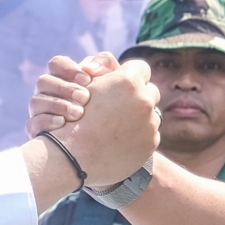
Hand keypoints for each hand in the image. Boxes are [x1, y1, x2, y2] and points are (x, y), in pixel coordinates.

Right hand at [29, 52, 116, 136]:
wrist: (107, 135)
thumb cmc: (109, 102)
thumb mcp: (113, 80)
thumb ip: (104, 64)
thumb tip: (90, 68)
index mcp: (62, 76)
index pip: (56, 64)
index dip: (68, 69)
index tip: (87, 80)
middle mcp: (47, 92)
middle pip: (43, 81)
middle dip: (64, 88)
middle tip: (85, 98)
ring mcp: (40, 111)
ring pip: (36, 102)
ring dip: (57, 105)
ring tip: (78, 113)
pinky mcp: (38, 131)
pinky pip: (33, 124)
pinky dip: (46, 122)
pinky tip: (62, 124)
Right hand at [60, 57, 158, 187]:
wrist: (73, 156)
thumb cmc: (74, 118)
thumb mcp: (86, 86)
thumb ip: (107, 72)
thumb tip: (119, 71)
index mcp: (128, 81)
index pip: (140, 68)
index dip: (129, 75)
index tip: (120, 85)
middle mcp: (144, 100)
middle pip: (151, 91)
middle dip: (139, 96)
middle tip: (120, 106)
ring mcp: (150, 124)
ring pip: (151, 115)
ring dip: (139, 118)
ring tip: (117, 127)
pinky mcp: (151, 144)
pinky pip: (149, 135)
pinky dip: (138, 137)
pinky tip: (120, 141)